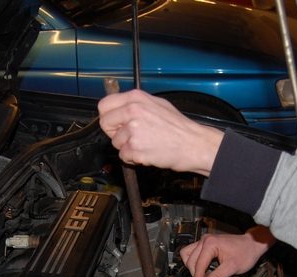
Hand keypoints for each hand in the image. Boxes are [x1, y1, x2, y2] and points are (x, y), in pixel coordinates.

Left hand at [98, 90, 223, 175]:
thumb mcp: (157, 104)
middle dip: (115, 133)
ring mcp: (133, 130)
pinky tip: (147, 152)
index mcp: (136, 97)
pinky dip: (134, 158)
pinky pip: (124, 156)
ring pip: (115, 142)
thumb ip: (136, 104)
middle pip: (105, 124)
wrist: (193, 144)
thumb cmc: (179, 127)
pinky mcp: (135, 148)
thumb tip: (119, 108)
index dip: (109, 116)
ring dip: (127, 147)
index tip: (116, 123)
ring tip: (146, 144)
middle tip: (131, 136)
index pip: (104, 105)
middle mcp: (132, 111)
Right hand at [180, 226, 275, 276]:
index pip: (198, 264)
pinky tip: (202, 269)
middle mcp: (205, 240)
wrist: (253, 244)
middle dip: (195, 274)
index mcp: (210, 244)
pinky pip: (192, 252)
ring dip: (192, 267)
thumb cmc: (246, 252)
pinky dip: (194, 262)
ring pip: (188, 255)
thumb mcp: (232, 267)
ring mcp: (204, 241)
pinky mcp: (206, 244)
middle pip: (190, 260)